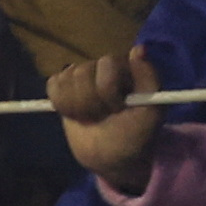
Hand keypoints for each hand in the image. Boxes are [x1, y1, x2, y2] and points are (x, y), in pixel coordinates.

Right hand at [44, 45, 165, 188]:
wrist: (112, 156)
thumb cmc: (135, 135)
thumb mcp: (152, 112)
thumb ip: (149, 79)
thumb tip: (138, 49)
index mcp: (126, 68)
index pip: (106, 64)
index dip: (107, 91)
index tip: (117, 109)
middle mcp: (103, 67)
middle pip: (82, 72)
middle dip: (90, 103)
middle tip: (103, 116)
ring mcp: (82, 76)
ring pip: (66, 79)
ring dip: (77, 107)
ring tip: (91, 118)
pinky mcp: (64, 88)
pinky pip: (53, 85)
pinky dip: (61, 104)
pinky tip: (74, 115)